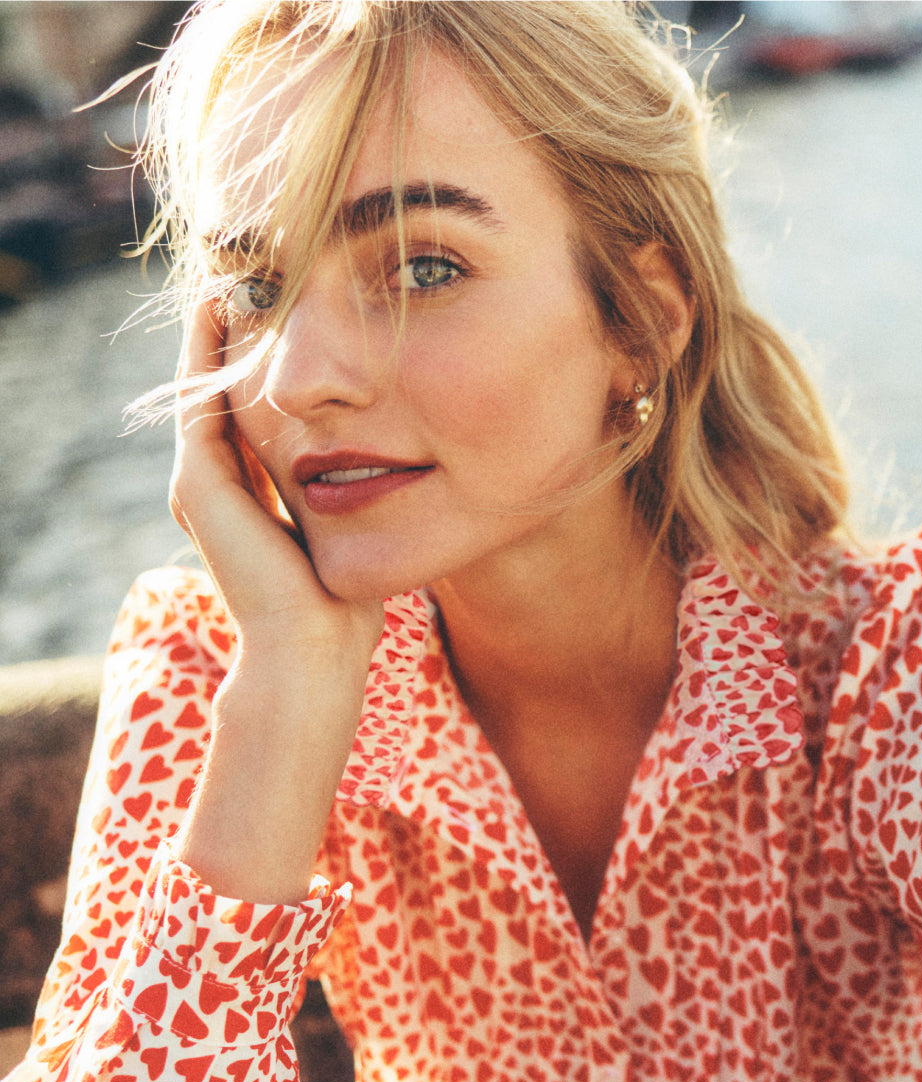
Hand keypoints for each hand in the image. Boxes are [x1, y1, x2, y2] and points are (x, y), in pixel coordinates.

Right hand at [170, 301, 384, 659]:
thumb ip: (353, 491)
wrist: (315, 646)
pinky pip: (199, 397)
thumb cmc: (345, 603)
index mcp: (251, 495)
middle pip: (223, 390)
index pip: (254, 413)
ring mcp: (200, 483)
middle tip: (257, 274)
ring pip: (205, 385)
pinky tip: (225, 303)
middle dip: (240, 335)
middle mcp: (217, 485)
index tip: (294, 314)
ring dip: (219, 330)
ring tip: (237, 272)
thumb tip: (401, 457)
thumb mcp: (352, 527)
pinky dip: (207, 349)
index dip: (268, 363)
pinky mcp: (197, 483)